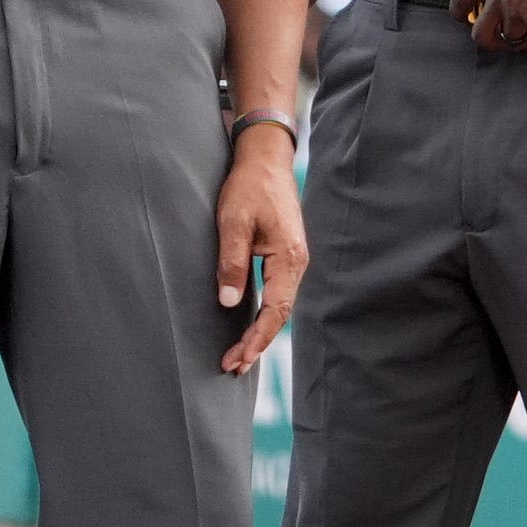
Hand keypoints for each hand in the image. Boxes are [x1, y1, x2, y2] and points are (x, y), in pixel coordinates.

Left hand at [214, 132, 305, 375]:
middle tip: (232, 368)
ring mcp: (292, 260)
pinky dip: (263, 315)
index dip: (258, 338)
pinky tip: (250, 325)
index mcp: (289, 257)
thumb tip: (230, 303)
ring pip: (280, 306)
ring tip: (239, 357)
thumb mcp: (233, 222)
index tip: (239, 359)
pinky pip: (276, 294)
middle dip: (258, 343)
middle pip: (281, 314)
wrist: (265, 159)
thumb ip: (232, 263)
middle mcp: (296, 263)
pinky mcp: (283, 256)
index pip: (276, 310)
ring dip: (260, 332)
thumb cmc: (249, 187)